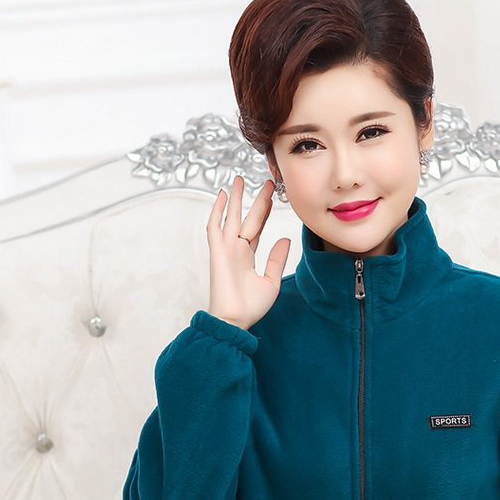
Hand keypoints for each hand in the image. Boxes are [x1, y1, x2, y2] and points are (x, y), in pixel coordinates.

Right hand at [206, 174, 290, 328]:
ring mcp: (226, 250)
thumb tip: (285, 239)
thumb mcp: (271, 281)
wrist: (236, 320)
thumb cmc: (250, 307)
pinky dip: (217, 210)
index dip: (265, 211)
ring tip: (239, 179)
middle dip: (257, 200)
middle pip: (247, 218)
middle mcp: (236, 250)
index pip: (257, 228)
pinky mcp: (217, 252)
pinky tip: (221, 195)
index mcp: (248, 256)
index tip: (273, 196)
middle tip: (267, 182)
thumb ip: (277, 260)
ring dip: (234, 198)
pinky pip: (215, 227)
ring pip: (231, 217)